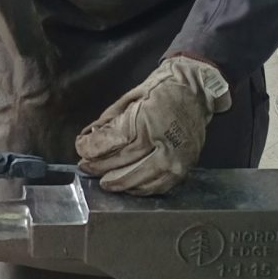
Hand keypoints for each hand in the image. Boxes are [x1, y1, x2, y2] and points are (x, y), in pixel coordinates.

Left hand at [74, 56, 231, 195]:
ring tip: (103, 181)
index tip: (81, 149)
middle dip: (99, 166)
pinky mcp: (184, 168)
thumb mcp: (130, 97)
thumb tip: (89, 137)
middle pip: (123, 162)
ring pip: (139, 180)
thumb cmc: (161, 90)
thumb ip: (109, 120)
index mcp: (146, 120)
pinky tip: (127, 186)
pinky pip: (158, 186)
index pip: (112, 143)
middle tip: (86, 166)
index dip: (92, 149)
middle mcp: (162, 142)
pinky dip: (140, 189)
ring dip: (117, 182)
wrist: (196, 91)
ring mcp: (175, 158)